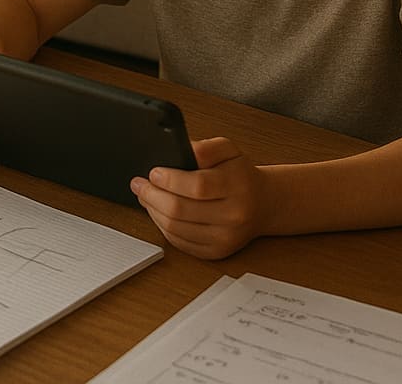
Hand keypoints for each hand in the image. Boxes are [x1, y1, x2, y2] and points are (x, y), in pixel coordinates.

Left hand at [129, 137, 268, 258]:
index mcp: (237, 186)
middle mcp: (233, 215)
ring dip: (152, 210)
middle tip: (139, 184)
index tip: (153, 172)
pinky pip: (180, 242)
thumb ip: (205, 148)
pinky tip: (157, 212)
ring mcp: (225, 238)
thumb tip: (179, 151)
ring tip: (145, 196)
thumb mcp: (228, 150)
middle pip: (180, 210)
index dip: (170, 179)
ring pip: (175, 228)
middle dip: (152, 195)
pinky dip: (162, 226)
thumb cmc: (239, 174)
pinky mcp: (216, 252)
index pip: (198, 186)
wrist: (262, 203)